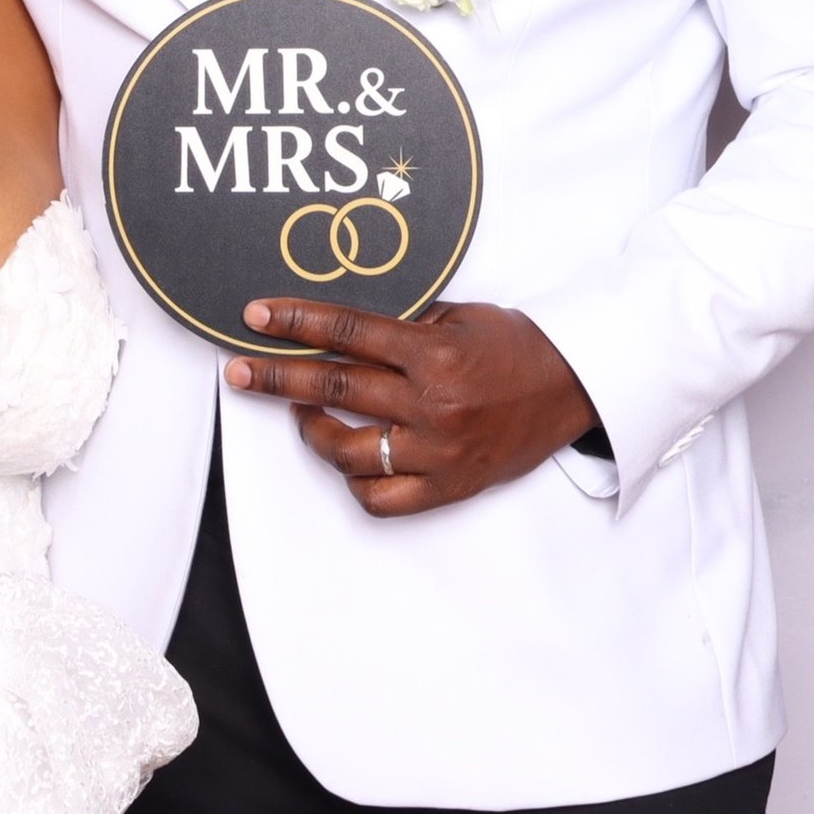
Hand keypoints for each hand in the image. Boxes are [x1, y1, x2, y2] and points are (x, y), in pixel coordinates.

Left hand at [224, 299, 598, 516]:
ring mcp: (437, 451)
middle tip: (238, 371)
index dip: (297, 323)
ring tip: (299, 413)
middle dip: (276, 378)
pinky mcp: (447, 485)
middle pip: (334, 389)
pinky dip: (355, 480)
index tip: (257, 316)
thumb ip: (404, 322)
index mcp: (434, 354)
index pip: (349, 333)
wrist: (574, 387)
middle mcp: (432, 404)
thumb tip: (340, 326)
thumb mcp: (460, 316)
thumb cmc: (517, 346)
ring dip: (312, 430)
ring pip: (349, 450)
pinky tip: (345, 458)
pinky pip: (381, 498)